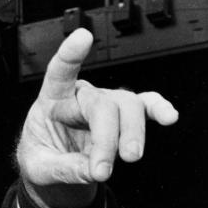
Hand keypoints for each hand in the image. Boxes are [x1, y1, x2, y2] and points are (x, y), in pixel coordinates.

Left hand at [16, 28, 177, 207]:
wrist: (54, 166)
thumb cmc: (42, 157)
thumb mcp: (38, 167)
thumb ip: (62, 168)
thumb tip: (93, 171)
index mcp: (52, 101)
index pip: (59, 73)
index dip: (70, 55)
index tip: (82, 37)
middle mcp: (80, 97)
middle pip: (102, 105)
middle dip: (107, 138)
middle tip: (103, 169)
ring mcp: (105, 103)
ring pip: (127, 106)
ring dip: (132, 133)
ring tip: (129, 157)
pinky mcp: (123, 116)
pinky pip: (145, 105)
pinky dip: (159, 109)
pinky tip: (168, 117)